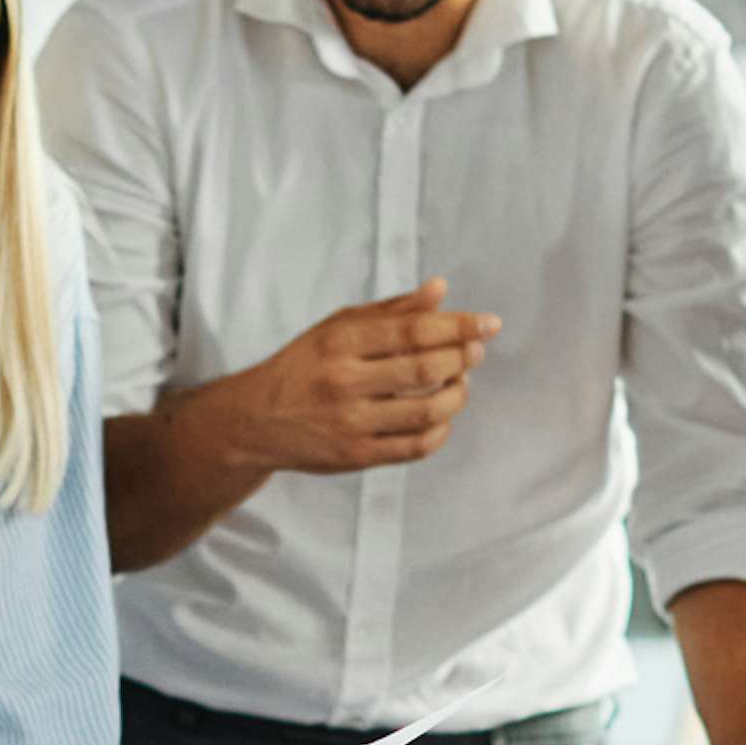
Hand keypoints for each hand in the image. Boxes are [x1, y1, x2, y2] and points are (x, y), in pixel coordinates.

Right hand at [214, 278, 500, 475]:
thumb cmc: (305, 366)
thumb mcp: (337, 328)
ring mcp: (351, 422)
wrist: (256, 421)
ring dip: (458, 395)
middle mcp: (344, 381)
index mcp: (340, 341)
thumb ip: (391, 310)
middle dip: (463, 357)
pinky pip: (416, 447)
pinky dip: (441, 431)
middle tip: (476, 351)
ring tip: (461, 382)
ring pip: (428, 411)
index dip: (459, 325)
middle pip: (425, 368)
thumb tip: (440, 289)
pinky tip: (443, 416)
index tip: (489, 323)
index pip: (413, 329)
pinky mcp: (356, 456)